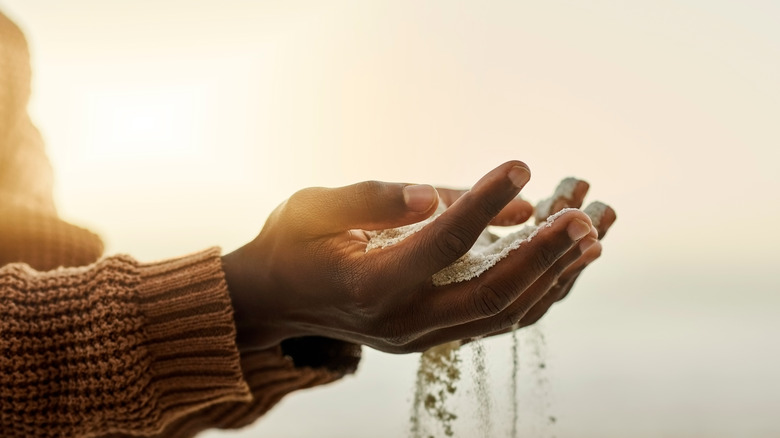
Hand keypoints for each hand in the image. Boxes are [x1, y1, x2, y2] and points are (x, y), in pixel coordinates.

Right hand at [221, 161, 600, 353]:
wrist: (275, 300)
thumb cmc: (291, 243)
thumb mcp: (317, 206)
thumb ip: (376, 199)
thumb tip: (438, 197)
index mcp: (368, 285)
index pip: (441, 244)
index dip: (483, 202)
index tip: (521, 165)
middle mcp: (401, 322)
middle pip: (490, 294)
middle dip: (543, 254)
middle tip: (584, 216)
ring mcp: (419, 337)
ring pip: (502, 314)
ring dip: (552, 274)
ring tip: (593, 234)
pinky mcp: (431, 337)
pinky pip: (495, 319)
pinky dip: (535, 291)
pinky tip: (564, 263)